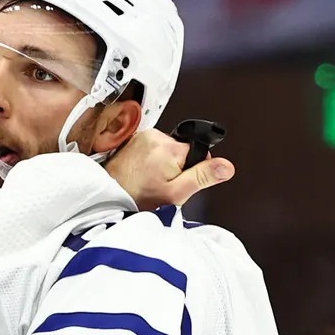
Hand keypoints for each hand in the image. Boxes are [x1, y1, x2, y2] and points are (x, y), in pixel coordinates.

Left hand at [106, 127, 234, 209]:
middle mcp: (155, 137)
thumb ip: (203, 177)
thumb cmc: (138, 197)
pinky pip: (151, 148)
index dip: (194, 170)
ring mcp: (142, 137)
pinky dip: (150, 160)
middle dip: (177, 167)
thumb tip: (226, 166)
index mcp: (169, 148)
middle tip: (162, 183)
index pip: (199, 152)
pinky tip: (141, 173)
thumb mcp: (177, 193)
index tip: (180, 180)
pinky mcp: (132, 140)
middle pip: (182, 150)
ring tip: (149, 179)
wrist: (107, 197)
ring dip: (162, 164)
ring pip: (166, 149)